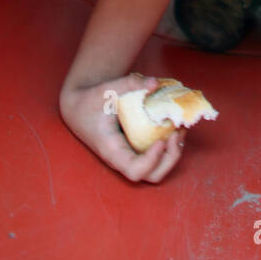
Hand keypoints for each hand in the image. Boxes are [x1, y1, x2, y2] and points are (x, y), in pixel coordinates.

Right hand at [59, 72, 186, 183]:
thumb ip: (129, 84)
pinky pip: (157, 158)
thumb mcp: (106, 90)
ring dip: (174, 153)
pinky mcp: (137, 150)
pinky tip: (175, 127)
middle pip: (152, 175)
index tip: (161, 140)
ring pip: (157, 170)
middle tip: (176, 133)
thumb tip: (154, 83)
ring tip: (180, 129)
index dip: (152, 160)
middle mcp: (122, 159)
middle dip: (170, 158)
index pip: (134, 170)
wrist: (79, 108)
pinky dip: (170, 146)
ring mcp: (131, 156)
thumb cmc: (90, 101)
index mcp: (111, 150)